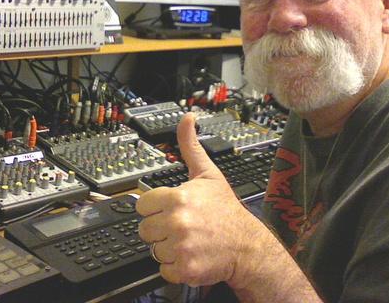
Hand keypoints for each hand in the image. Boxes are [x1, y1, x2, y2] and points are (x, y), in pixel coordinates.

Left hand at [136, 112, 253, 285]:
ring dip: (168, 246)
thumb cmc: (225, 209)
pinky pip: (163, 268)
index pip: (142, 205)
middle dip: (160, 227)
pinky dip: (174, 266)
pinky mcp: (184, 269)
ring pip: (153, 248)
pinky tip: (190, 254)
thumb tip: (187, 118)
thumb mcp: (207, 173)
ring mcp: (180, 247)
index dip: (155, 207)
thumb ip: (190, 145)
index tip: (171, 208)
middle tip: (182, 224)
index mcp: (177, 197)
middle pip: (144, 228)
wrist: (246, 244)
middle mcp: (177, 222)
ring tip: (188, 238)